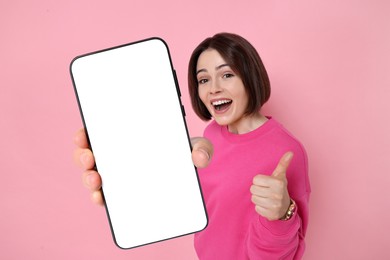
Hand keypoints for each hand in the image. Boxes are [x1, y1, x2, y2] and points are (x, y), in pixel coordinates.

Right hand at [73, 128, 212, 205]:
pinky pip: (105, 196)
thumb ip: (202, 148)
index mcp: (129, 138)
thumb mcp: (195, 147)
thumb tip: (199, 157)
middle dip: (83, 154)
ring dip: (88, 177)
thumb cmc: (183, 155)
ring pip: (94, 174)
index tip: (84, 134)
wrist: (186, 179)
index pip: (101, 131)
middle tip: (89, 157)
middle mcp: (118, 155)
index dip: (87, 132)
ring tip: (96, 180)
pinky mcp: (121, 195)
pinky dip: (99, 197)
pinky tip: (101, 198)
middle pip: (91, 153)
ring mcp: (118, 176)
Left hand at [250, 152, 292, 220]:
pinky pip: (256, 208)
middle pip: (253, 189)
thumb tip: (290, 152)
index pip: (255, 179)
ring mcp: (274, 205)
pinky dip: (260, 207)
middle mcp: (277, 194)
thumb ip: (283, 164)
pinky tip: (266, 205)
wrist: (285, 207)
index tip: (266, 183)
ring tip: (266, 198)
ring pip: (253, 198)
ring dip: (258, 198)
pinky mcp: (270, 214)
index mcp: (278, 183)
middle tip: (265, 191)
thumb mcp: (281, 176)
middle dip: (257, 189)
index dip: (259, 181)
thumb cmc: (279, 188)